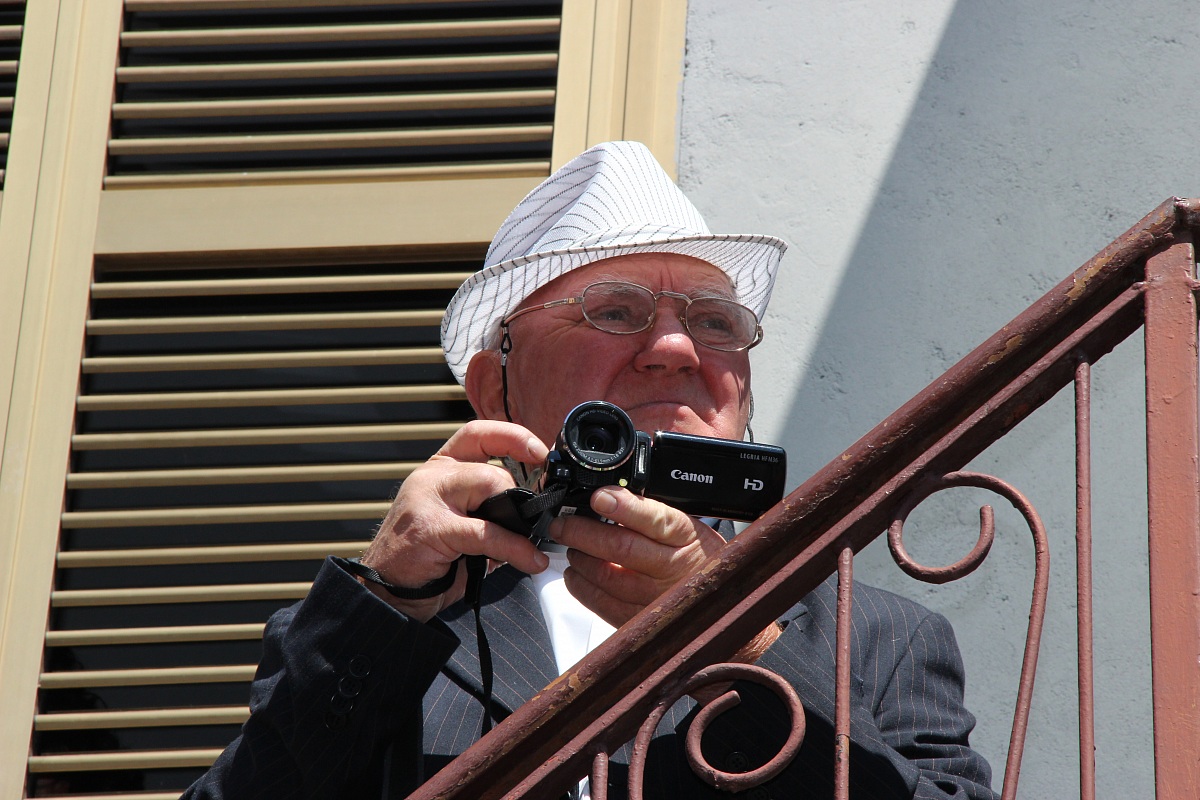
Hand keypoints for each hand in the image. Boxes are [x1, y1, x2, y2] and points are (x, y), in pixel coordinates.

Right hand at [358, 420, 549, 621]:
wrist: (388, 591)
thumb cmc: (426, 558)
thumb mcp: (458, 520)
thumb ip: (487, 505)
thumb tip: (532, 509)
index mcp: (440, 469)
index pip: (478, 434)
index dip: (513, 437)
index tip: (539, 451)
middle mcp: (432, 476)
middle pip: (491, 469)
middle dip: (517, 501)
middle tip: (524, 527)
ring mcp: (428, 499)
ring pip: (489, 486)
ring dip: (516, 521)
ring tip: (527, 546)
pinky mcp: (432, 528)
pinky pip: (486, 532)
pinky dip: (514, 548)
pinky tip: (529, 560)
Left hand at [548, 487, 726, 627]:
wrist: (721, 603)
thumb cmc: (698, 557)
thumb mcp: (689, 526)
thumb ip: (654, 514)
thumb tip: (609, 497)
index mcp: (685, 536)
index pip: (653, 519)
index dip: (623, 507)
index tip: (599, 497)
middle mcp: (671, 567)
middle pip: (620, 548)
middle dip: (582, 532)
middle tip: (562, 524)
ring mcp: (656, 597)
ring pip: (606, 576)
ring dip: (579, 558)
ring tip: (571, 546)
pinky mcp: (641, 619)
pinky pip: (602, 604)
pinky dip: (581, 586)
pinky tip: (576, 573)